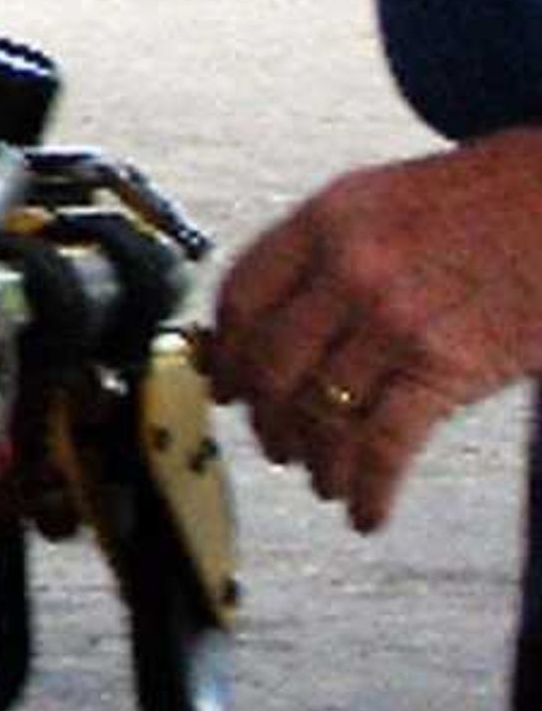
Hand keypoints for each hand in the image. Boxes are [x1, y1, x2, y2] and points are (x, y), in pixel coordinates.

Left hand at [205, 129, 541, 532]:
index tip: (224, 382)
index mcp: (325, 219)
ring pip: (321, 412)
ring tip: (321, 478)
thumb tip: (277, 316)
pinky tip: (367, 512)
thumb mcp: (383, 199)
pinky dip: (368, 489)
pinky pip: (383, 444)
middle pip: (271, 365)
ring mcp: (395, 319)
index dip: (226, 353)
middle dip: (265, 417)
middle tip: (273, 441)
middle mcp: (348, 269)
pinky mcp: (448, 366)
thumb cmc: (485, 200)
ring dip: (315, 461)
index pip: (241, 298)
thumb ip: (326, 250)